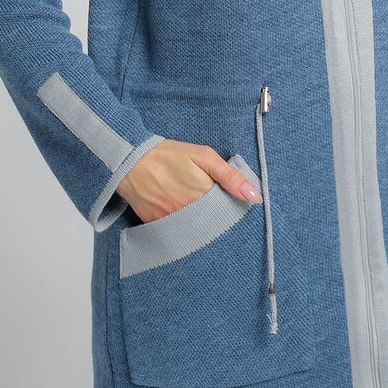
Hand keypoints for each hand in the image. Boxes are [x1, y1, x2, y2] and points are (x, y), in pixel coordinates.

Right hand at [115, 139, 262, 223]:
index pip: (226, 213)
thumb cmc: (169, 155)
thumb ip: (230, 176)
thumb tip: (255, 196)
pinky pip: (175, 233)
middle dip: (216, 219)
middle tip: (211, 207)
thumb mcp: (203, 156)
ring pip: (194, 230)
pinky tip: (180, 215)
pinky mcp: (156, 225)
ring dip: (199, 225)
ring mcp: (171, 221)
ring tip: (195, 210)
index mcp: (203, 195)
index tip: (229, 204)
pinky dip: (181, 227)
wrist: (132, 160)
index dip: (230, 209)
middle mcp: (188, 212)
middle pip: (211, 225)